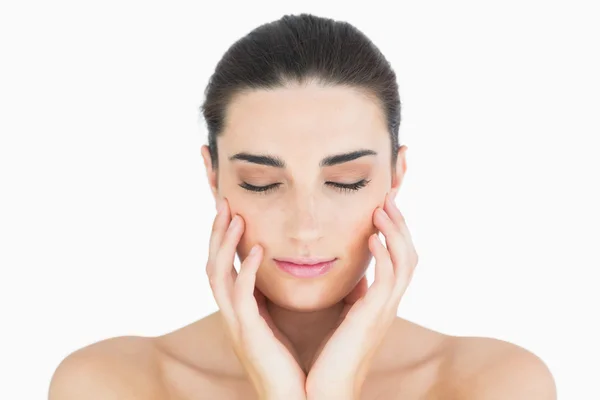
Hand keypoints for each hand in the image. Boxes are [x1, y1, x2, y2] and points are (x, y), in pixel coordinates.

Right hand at [206, 197, 306, 399]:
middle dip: (216, 232)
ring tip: (234, 216)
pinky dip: (244, 270)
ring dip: (223, 243)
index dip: (224, 239)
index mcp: (243, 310)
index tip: (234, 210)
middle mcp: (233, 314)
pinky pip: (239, 296)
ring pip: (217, 275)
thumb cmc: (298, 363)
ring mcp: (236, 323)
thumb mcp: (288, 322)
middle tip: (223, 201)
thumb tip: (309, 267)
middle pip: (213, 264)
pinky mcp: (248, 333)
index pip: (226, 266)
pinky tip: (255, 250)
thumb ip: (286, 296)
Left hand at [305, 193, 418, 398]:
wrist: (324, 391)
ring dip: (396, 232)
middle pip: (408, 254)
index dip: (394, 232)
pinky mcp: (373, 318)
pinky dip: (384, 256)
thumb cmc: (328, 356)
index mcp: (380, 303)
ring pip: (405, 262)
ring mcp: (384, 311)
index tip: (382, 206)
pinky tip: (372, 239)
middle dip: (401, 224)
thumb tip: (349, 276)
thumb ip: (350, 296)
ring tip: (382, 208)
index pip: (397, 259)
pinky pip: (388, 281)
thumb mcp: (342, 318)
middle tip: (388, 196)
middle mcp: (388, 304)